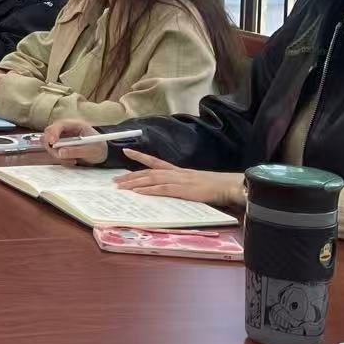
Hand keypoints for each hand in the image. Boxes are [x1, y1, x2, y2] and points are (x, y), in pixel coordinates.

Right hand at [41, 120, 107, 164]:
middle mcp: (66, 129)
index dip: (53, 133)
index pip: (59, 125)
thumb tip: (59, 153)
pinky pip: (53, 151)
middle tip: (60, 156)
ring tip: (72, 160)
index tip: (53, 143)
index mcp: (75, 125)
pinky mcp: (61, 145)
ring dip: (57, 154)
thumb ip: (76, 151)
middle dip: (52, 145)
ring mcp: (62, 137)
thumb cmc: (99, 148)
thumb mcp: (91, 150)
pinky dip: (60, 158)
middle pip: (49, 133)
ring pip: (49, 144)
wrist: (104, 154)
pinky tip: (72, 161)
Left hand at [114, 152, 245, 206]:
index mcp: (179, 171)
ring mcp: (178, 180)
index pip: (155, 161)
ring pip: (151, 179)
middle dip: (130, 175)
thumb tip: (171, 189)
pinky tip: (137, 192)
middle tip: (115, 180)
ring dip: (134, 183)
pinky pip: (161, 189)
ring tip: (120, 187)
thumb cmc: (215, 187)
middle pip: (148, 172)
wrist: (228, 186)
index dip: (140, 156)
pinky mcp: (182, 190)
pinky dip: (148, 190)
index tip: (126, 151)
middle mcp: (175, 173)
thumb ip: (183, 184)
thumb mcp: (195, 183)